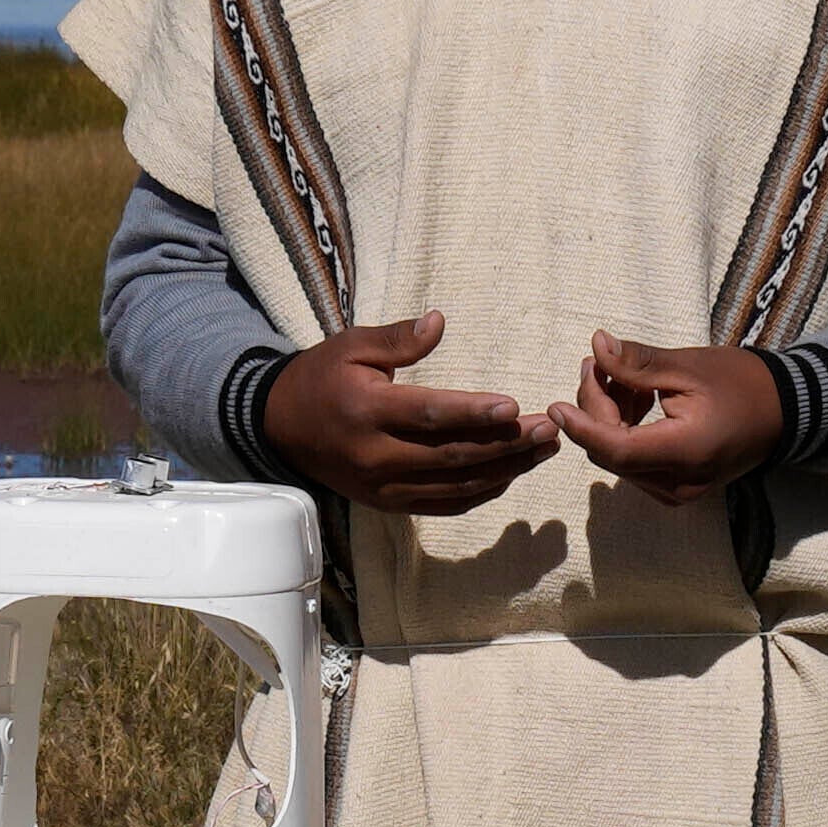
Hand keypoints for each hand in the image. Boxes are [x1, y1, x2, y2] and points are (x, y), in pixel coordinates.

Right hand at [256, 311, 553, 515]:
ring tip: (543, 451)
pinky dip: (480, 492)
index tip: (515, 406)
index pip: (429, 415)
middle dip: (505, 444)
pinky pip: (443, 504)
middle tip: (548, 429)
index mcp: (365, 410)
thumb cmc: (321, 377)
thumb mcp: (351, 346)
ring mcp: (381, 487)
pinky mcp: (387, 504)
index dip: (473, 413)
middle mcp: (374, 455)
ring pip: (455, 485)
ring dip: (505, 470)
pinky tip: (510, 474)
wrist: (279, 429)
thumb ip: (397, 338)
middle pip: (451, 455)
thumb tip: (440, 321)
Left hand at [555, 331, 789, 502]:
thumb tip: (596, 346)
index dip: (579, 427)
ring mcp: (679, 492)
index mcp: (686, 452)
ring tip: (620, 375)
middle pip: (611, 452)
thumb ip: (637, 363)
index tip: (554, 405)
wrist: (785, 411)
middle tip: (595, 364)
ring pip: (618, 459)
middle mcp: (679, 483)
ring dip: (608, 419)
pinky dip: (624, 432)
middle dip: (594, 411)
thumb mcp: (688, 366)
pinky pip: (634, 464)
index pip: (614, 448)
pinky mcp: (678, 490)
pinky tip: (635, 400)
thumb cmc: (742, 383)